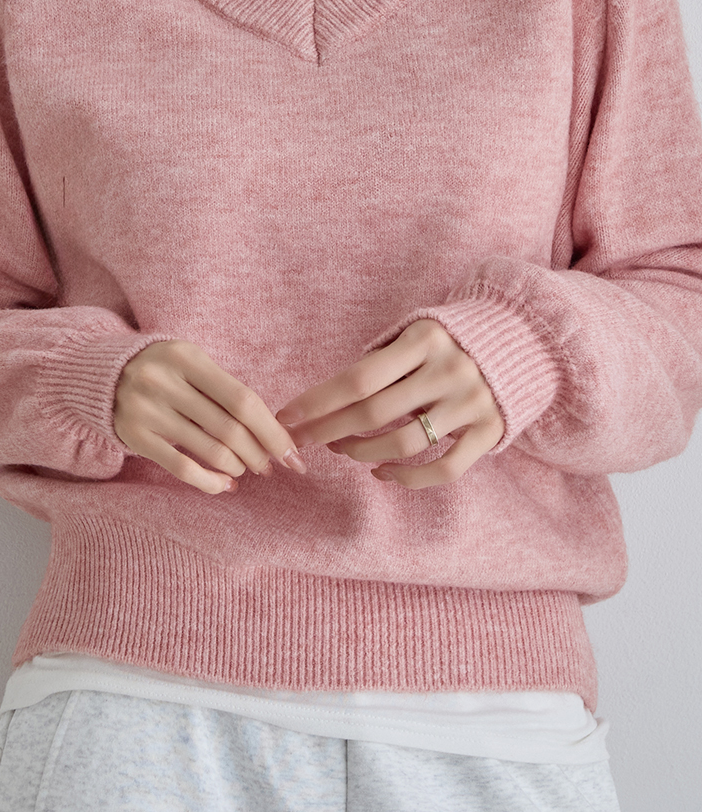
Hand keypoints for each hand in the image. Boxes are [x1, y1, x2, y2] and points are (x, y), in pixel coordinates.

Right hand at [113, 339, 304, 495]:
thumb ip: (225, 389)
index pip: (243, 400)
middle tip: (270, 466)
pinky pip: (183, 469)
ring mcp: (150, 411)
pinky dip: (211, 482)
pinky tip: (224, 485)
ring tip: (244, 469)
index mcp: (188, 358)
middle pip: (230, 429)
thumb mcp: (191, 364)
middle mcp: (166, 382)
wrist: (102, 376)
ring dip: (237, 467)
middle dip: (259, 454)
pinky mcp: (138, 438)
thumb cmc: (163, 371)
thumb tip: (272, 430)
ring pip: (210, 451)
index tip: (292, 453)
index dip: (272, 431)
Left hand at [280, 320, 504, 485]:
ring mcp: (472, 403)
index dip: (318, 402)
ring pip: (404, 444)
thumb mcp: (418, 333)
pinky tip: (382, 473)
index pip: (358, 378)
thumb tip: (327, 397)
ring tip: (343, 451)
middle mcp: (450, 370)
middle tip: (303, 441)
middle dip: (329, 431)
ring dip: (363, 454)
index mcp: (425, 339)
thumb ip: (382, 359)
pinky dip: (407, 478)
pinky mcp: (489, 431)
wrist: (525, 339)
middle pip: (373, 413)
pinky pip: (443, 469)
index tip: (287, 418)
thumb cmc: (453, 339)